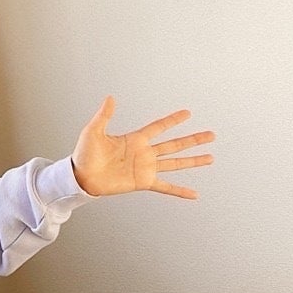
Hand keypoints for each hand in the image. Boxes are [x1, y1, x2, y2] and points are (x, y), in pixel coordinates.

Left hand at [71, 97, 214, 197]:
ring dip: (193, 161)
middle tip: (211, 135)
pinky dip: (180, 191)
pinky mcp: (143, 182)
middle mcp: (144, 153)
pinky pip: (166, 187)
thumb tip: (111, 98)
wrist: (81, 177)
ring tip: (210, 158)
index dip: (173, 120)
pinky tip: (194, 194)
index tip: (188, 113)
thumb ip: (105, 116)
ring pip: (175, 163)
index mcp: (135, 139)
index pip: (159, 127)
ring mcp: (146, 168)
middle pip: (174, 144)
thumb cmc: (85, 154)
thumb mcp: (93, 132)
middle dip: (193, 140)